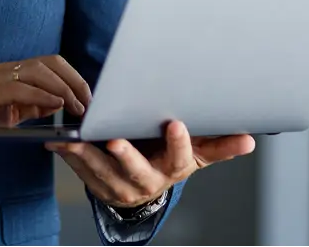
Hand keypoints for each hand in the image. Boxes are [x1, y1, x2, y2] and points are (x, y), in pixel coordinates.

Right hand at [0, 55, 89, 157]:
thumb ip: (29, 108)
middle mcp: (5, 69)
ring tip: (78, 107)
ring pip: (40, 71)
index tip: (88, 98)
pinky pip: (23, 88)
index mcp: (11, 73)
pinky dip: (44, 96)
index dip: (73, 78)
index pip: (50, 64)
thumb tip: (56, 104)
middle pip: (51, 62)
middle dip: (76, 81)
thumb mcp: (6, 117)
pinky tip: (56, 107)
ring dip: (65, 88)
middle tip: (89, 103)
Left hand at [45, 120, 255, 208]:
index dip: (179, 143)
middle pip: (137, 170)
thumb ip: (218, 145)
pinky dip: (69, 157)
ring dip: (86, 156)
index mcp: (172, 169)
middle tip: (115, 140)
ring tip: (73, 139)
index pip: (180, 158)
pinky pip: (81, 172)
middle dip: (126, 156)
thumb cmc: (169, 158)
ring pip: (102, 172)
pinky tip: (58, 142)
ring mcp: (120, 186)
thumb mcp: (195, 153)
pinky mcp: (97, 185)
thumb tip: (250, 140)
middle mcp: (147, 181)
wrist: (144, 184)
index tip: (176, 124)